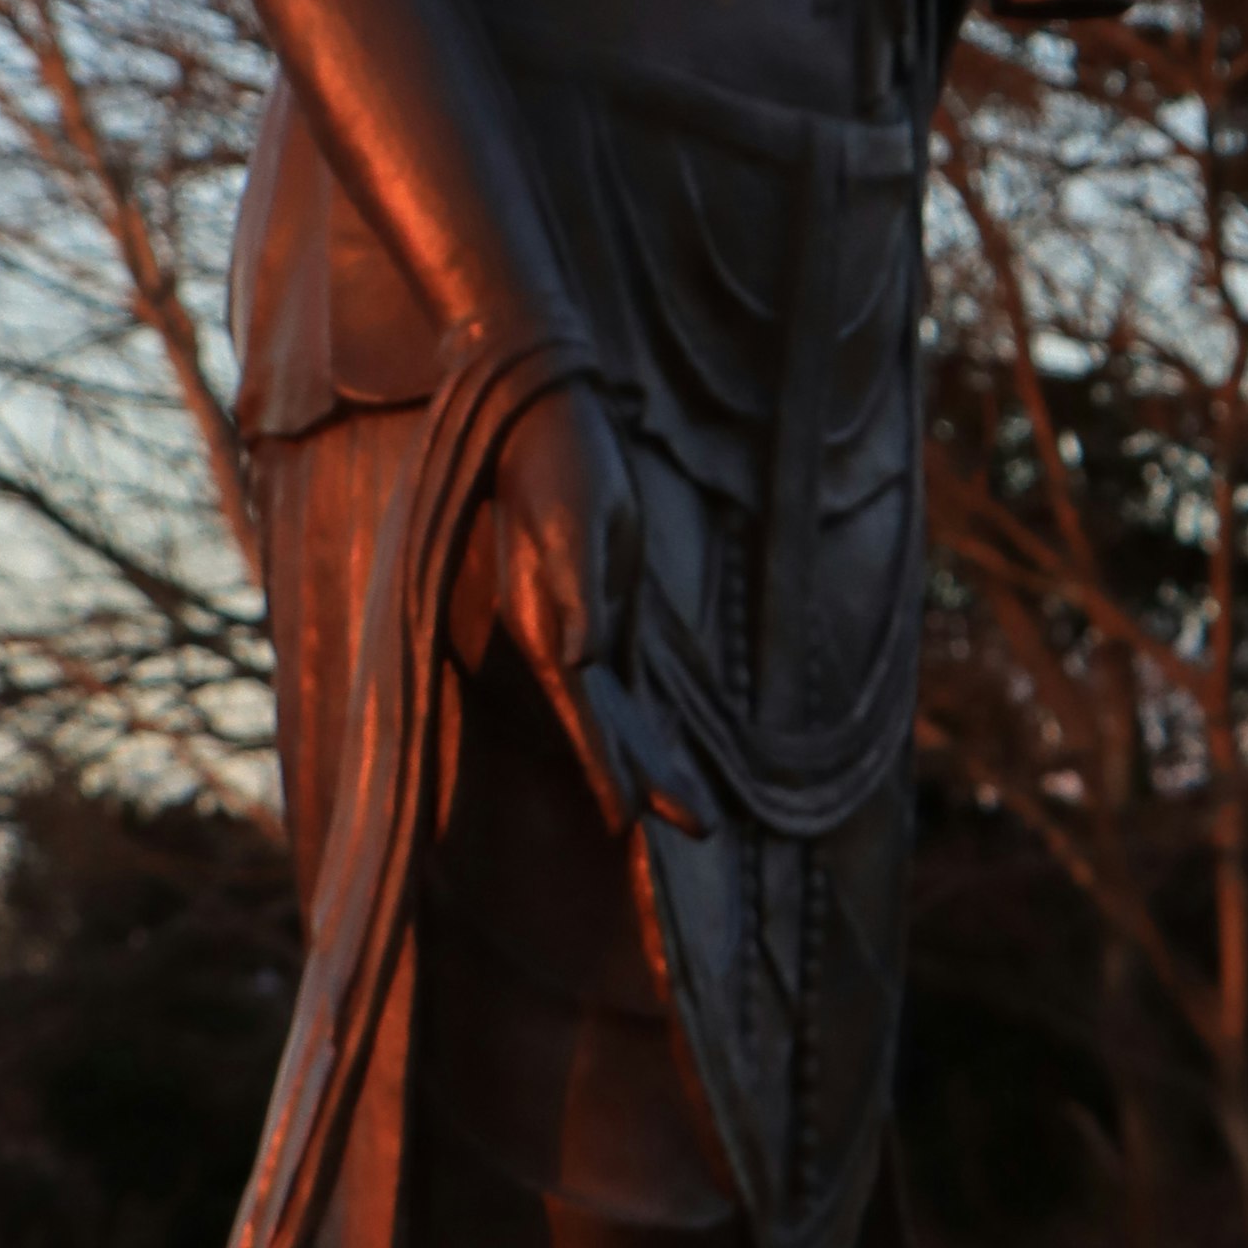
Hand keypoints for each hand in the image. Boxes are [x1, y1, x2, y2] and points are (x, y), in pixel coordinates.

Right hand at [451, 381, 710, 839]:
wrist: (549, 422)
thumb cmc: (562, 464)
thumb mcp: (577, 522)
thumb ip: (579, 591)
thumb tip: (580, 658)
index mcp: (546, 625)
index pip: (583, 709)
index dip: (605, 764)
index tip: (628, 818)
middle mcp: (560, 640)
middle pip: (607, 725)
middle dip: (646, 777)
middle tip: (701, 826)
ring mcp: (582, 628)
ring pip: (622, 711)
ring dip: (654, 760)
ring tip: (697, 814)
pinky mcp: (606, 611)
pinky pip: (631, 681)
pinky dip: (649, 721)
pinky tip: (666, 753)